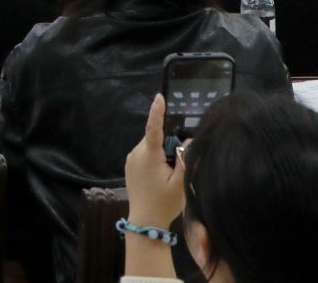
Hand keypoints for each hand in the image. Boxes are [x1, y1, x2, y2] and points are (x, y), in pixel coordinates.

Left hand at [124, 95, 186, 228]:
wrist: (145, 220)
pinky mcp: (129, 164)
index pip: (153, 128)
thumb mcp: (180, 183)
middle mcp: (136, 153)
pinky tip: (159, 176)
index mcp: (149, 155)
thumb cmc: (164, 202)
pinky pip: (144, 153)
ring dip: (161, 152)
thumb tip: (188, 141)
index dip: (156, 112)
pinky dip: (154, 158)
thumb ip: (184, 160)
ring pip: (150, 146)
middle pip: (155, 138)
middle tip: (175, 165)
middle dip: (168, 145)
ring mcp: (131, 158)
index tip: (159, 97)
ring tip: (167, 174)